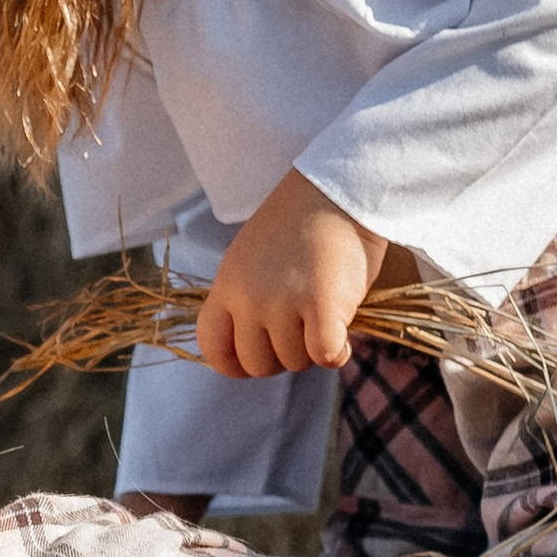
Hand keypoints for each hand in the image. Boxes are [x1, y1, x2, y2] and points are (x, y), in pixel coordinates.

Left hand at [197, 172, 386, 377]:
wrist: (335, 192)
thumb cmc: (299, 226)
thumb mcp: (251, 261)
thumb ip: (248, 301)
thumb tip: (263, 345)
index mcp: (227, 287)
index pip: (213, 348)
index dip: (235, 363)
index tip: (258, 356)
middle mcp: (248, 299)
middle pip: (257, 364)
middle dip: (282, 357)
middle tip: (302, 331)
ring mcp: (283, 304)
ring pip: (295, 361)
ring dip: (314, 350)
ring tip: (324, 316)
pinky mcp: (321, 307)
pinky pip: (324, 355)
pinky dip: (337, 353)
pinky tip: (343, 338)